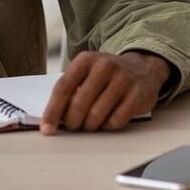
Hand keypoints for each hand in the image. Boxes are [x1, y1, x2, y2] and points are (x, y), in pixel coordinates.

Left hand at [39, 51, 170, 133]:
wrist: (142, 67)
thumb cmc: (106, 76)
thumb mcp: (86, 73)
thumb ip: (70, 90)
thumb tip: (52, 119)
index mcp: (86, 60)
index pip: (63, 88)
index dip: (52, 111)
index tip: (47, 129)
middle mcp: (104, 66)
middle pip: (78, 104)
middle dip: (72, 122)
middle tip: (73, 126)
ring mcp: (123, 80)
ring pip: (96, 115)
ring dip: (90, 126)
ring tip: (91, 123)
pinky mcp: (138, 95)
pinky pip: (115, 121)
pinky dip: (108, 126)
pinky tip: (108, 120)